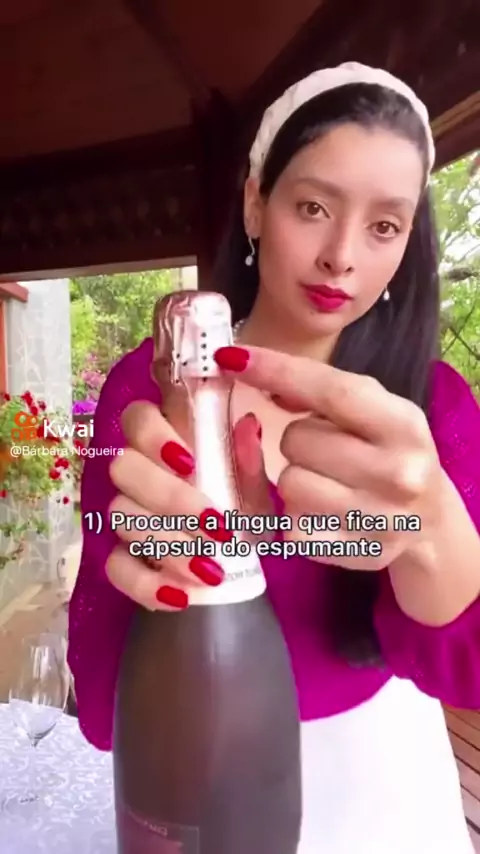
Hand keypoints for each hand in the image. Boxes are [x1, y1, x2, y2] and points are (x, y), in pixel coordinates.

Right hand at [106, 401, 266, 609]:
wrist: (242, 559)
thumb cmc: (242, 508)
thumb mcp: (254, 487)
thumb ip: (247, 459)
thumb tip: (248, 426)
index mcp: (168, 441)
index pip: (138, 417)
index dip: (153, 434)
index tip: (190, 462)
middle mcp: (137, 471)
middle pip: (124, 467)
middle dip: (170, 499)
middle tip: (216, 528)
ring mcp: (123, 513)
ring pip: (122, 517)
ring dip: (168, 545)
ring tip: (211, 572)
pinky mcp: (121, 555)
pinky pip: (116, 568)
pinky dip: (146, 585)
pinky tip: (180, 598)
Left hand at [214, 345, 446, 570]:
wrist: (429, 522)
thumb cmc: (389, 453)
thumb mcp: (374, 411)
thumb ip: (321, 392)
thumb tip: (256, 373)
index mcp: (403, 425)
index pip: (332, 391)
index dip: (277, 372)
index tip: (233, 359)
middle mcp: (397, 473)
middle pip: (297, 440)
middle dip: (297, 438)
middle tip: (324, 448)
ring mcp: (375, 518)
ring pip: (288, 484)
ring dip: (295, 478)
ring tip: (325, 479)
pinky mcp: (350, 553)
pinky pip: (290, 525)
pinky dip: (297, 514)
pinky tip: (324, 510)